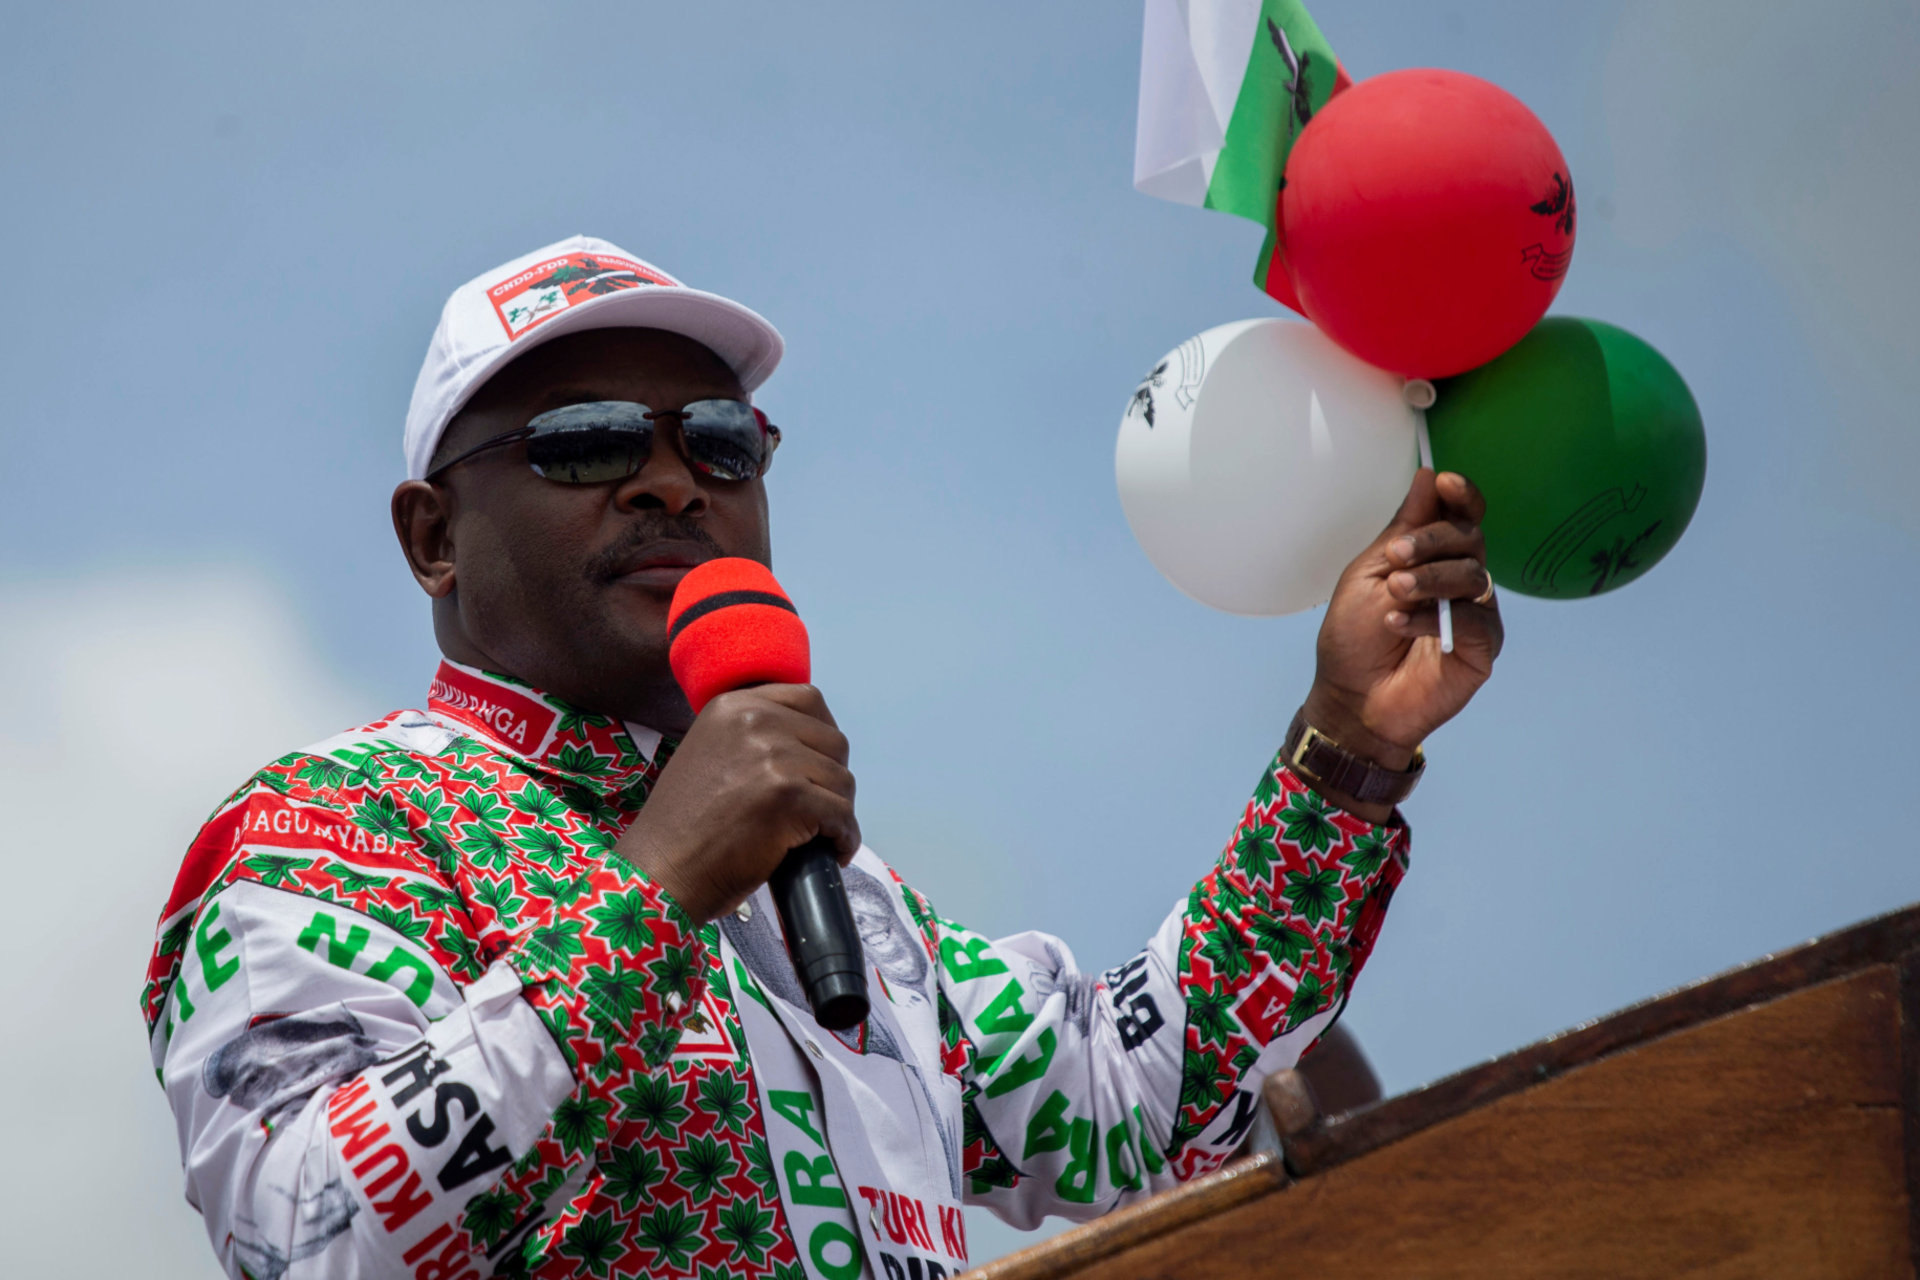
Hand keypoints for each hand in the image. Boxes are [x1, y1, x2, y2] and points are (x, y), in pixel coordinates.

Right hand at [615, 684, 858, 922]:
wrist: (663, 870)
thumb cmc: (685, 826)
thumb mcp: (710, 751)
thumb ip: (751, 737)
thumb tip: (807, 744)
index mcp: (734, 706)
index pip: (808, 700)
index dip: (822, 736)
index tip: (818, 765)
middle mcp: (755, 721)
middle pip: (833, 741)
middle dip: (832, 778)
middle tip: (818, 808)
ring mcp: (775, 757)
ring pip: (842, 780)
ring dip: (838, 811)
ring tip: (819, 834)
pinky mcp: (791, 797)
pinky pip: (843, 815)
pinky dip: (845, 838)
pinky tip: (832, 851)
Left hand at [1301, 470, 1502, 815]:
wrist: (1352, 698)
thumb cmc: (1354, 637)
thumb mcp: (1368, 573)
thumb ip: (1403, 528)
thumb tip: (1428, 477)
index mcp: (1433, 556)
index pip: (1461, 515)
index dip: (1461, 495)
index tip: (1445, 483)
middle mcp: (1460, 579)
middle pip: (1469, 538)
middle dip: (1432, 541)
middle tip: (1397, 558)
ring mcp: (1475, 613)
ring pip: (1475, 575)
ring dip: (1430, 578)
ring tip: (1394, 594)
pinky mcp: (1483, 647)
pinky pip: (1475, 620)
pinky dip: (1433, 617)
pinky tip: (1399, 624)